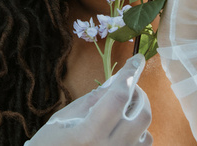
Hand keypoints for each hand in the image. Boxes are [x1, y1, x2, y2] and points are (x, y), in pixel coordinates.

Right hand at [25, 54, 152, 145]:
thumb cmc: (49, 145)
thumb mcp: (63, 118)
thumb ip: (91, 101)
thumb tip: (114, 83)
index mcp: (90, 133)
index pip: (118, 97)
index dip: (129, 74)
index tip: (138, 59)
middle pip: (142, 114)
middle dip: (139, 94)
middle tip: (128, 85)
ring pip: (147, 133)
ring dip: (139, 115)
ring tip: (124, 109)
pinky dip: (139, 134)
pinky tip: (124, 130)